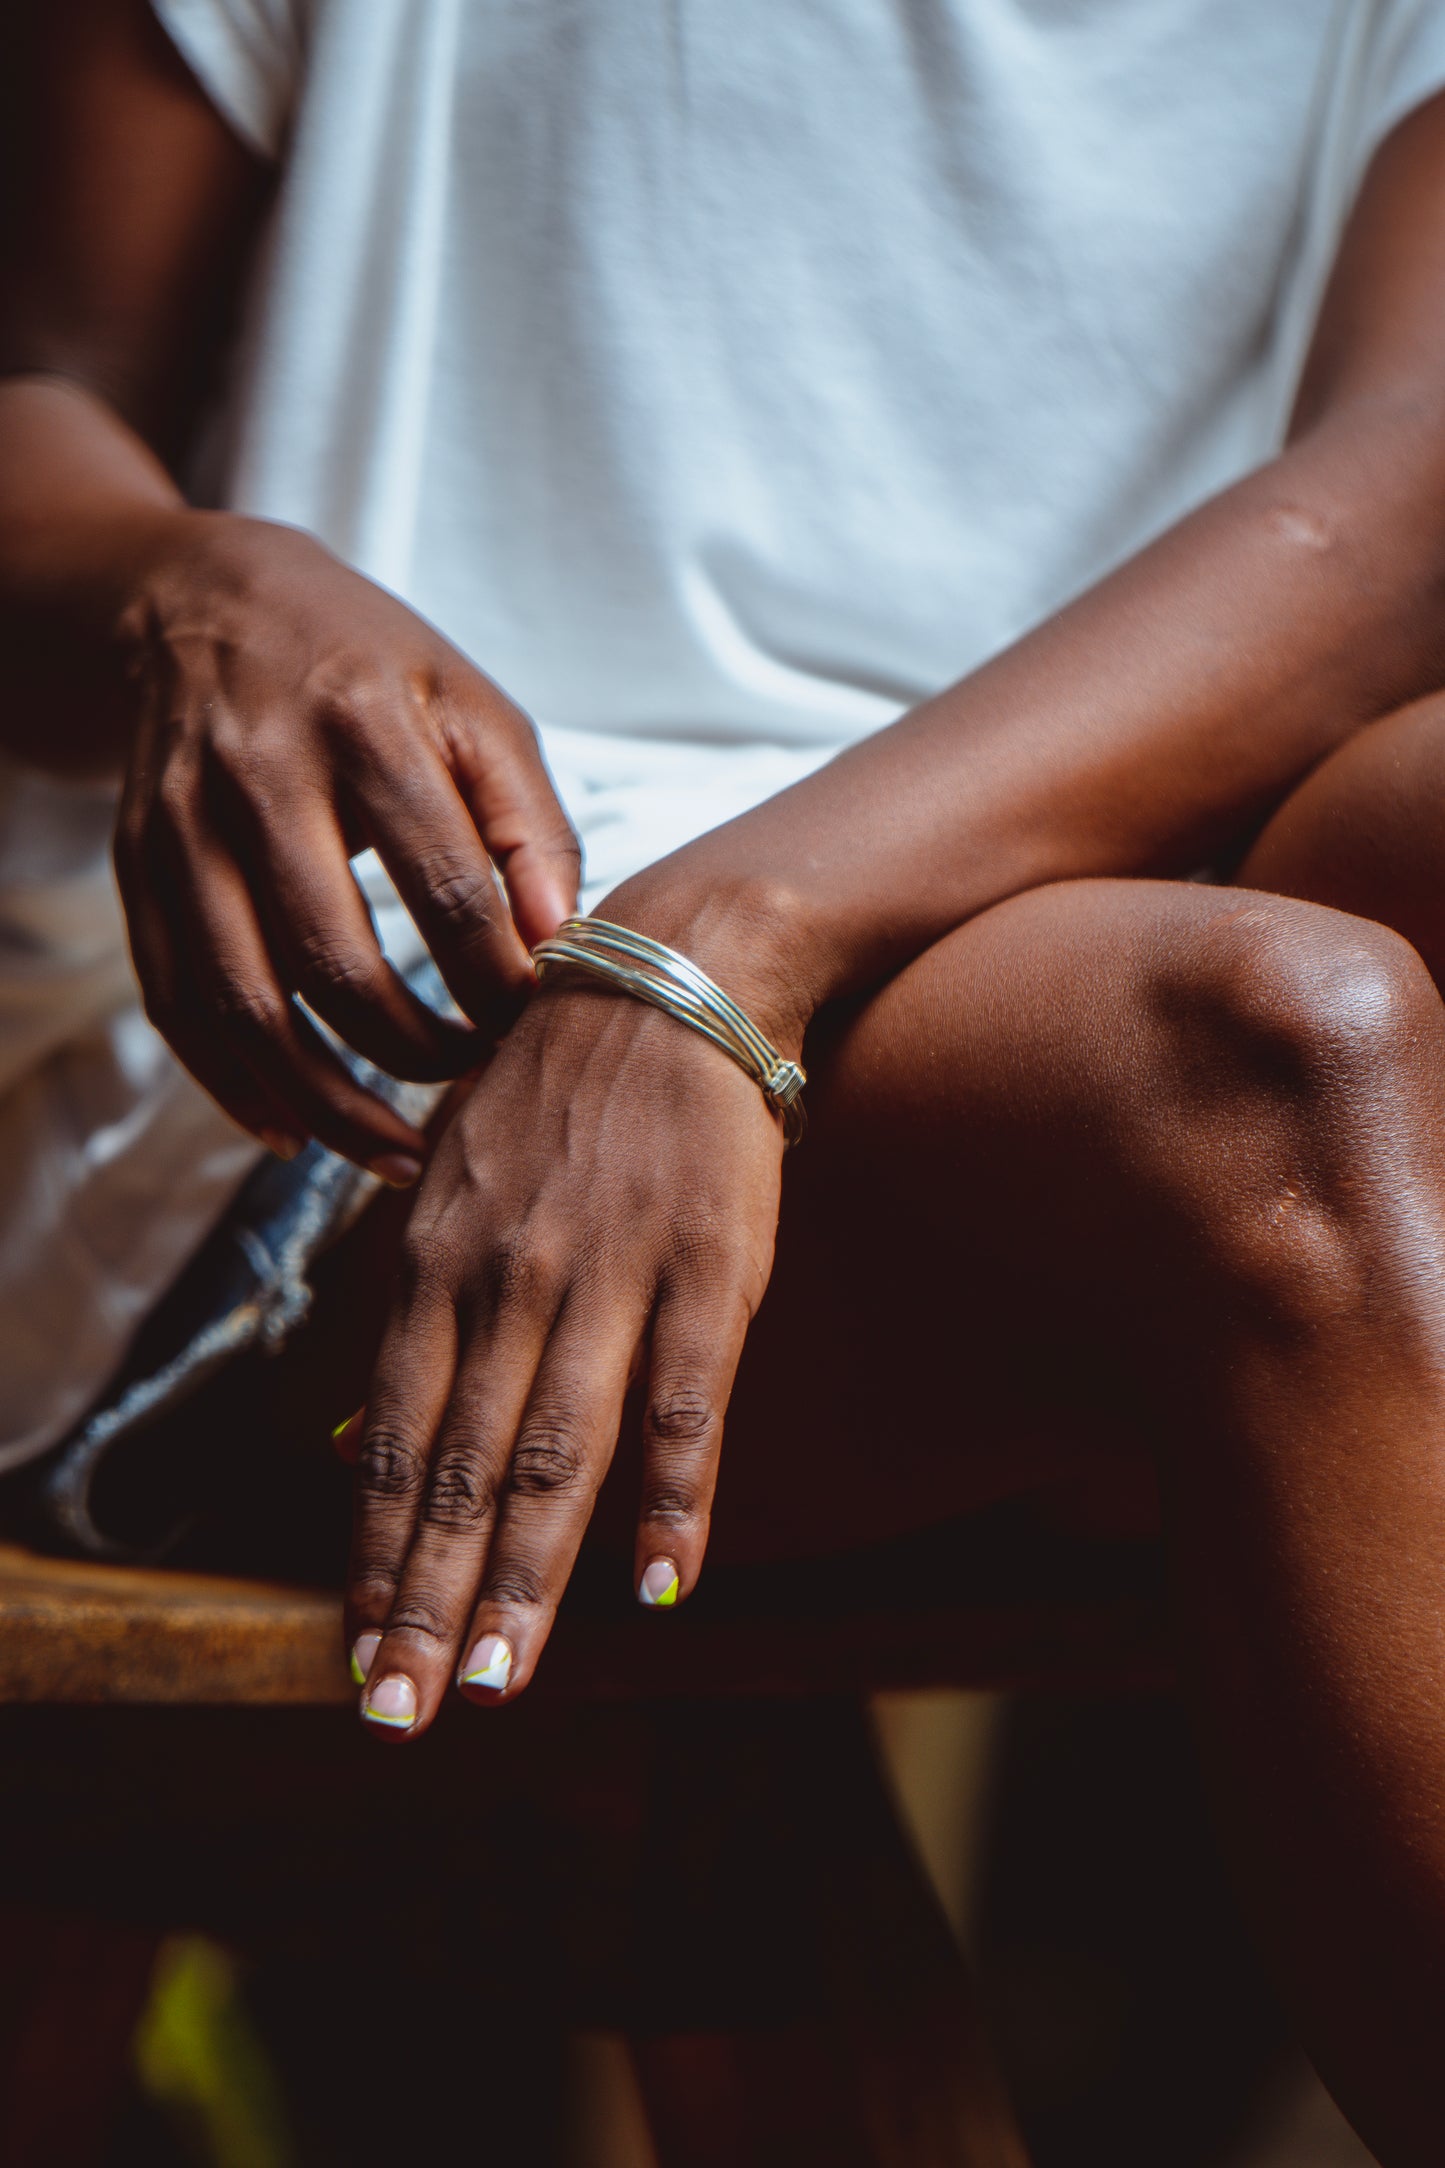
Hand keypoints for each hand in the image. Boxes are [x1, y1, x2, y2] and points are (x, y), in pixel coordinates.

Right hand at [112, 512, 578, 1174]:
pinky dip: (233, 1084)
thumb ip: (530, 822)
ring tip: (397, 1154)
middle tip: (471, 1082)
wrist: (208, 602)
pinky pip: (175, 1004)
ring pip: (242, 1001)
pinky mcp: (136, 870)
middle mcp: (257, 775)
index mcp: (363, 723)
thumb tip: (565, 944)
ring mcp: (181, 828)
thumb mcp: (474, 707)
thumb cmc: (372, 667)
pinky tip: (295, 1133)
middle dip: (415, 1051)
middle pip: (332, 958)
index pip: (444, 884)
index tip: (533, 1023)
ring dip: (324, 1101)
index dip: (496, 976)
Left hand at [343, 963, 786, 1731]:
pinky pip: (687, 1402)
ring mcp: (609, 1274)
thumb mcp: (448, 1181)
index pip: (395, 1441)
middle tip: (400, 1717)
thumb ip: (412, 1309)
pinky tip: (660, 1586)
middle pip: (459, 1469)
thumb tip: (358, 1436)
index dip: (372, 1556)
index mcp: (437, 1262)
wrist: (671, 979)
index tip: (353, 1657)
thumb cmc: (556, 1091)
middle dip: (424, 1601)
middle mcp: (507, 1277)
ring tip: (497, 1682)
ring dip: (525, 1578)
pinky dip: (672, 1497)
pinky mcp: (710, 1267)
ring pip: (555, 1452)